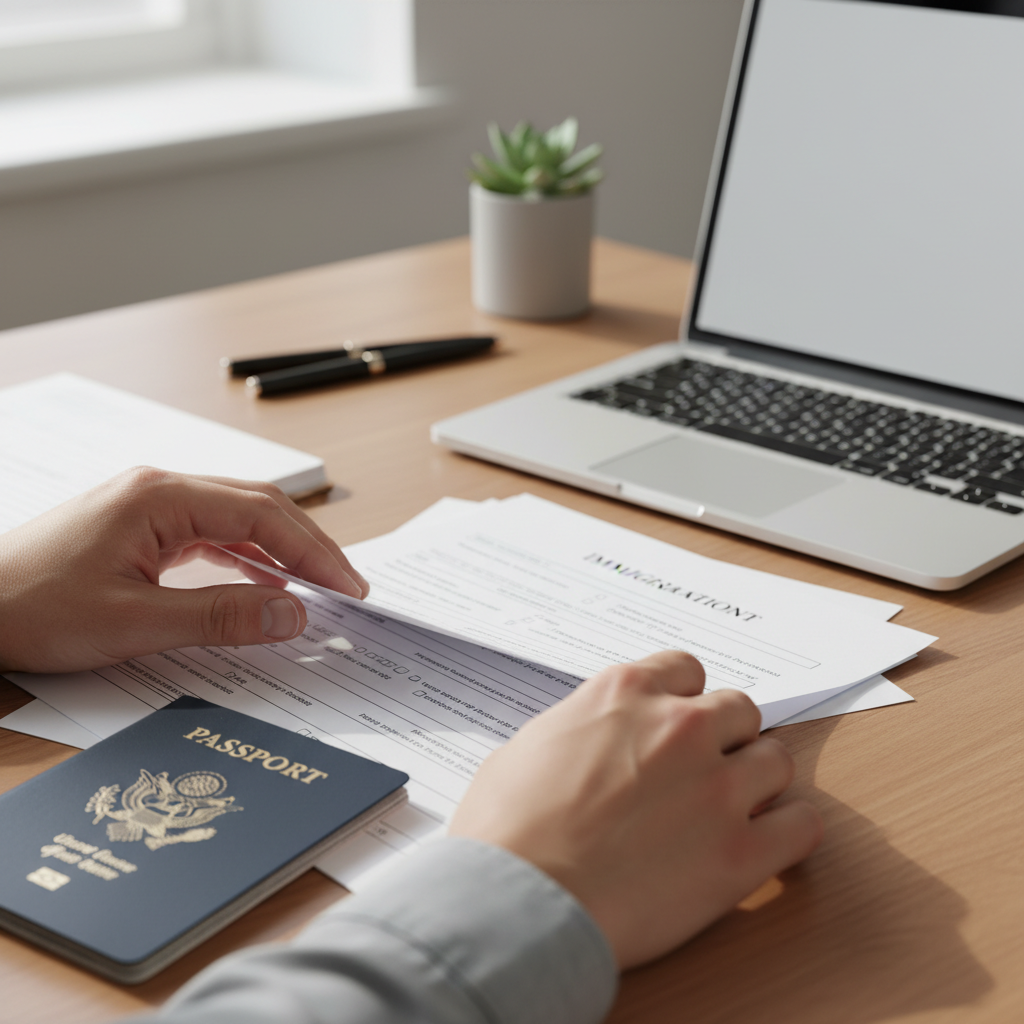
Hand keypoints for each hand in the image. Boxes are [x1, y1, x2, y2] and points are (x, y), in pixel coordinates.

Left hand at [0, 467, 368, 672]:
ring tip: (318, 584)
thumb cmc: (32, 608)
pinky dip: (247, 556)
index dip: (313, 551)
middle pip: (257, 506)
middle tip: (347, 587)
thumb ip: (222, 616)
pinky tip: (265, 580)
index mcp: (161, 498)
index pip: (261, 515)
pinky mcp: (140, 526)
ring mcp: (149, 505)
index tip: (348, 586)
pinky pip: (210, 533)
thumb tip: (295, 614)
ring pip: (237, 517)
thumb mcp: (134, 622)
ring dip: (281, 549)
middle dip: (308, 545)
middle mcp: (159, 489)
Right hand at [450, 650, 822, 968]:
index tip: (680, 726)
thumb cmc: (506, 831)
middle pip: (739, 711)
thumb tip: (589, 745)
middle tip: (704, 773)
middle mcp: (678, 727)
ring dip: (757, 782)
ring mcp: (715, 787)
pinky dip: (788, 832)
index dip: (685, 701)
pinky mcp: (741, 852)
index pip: (686, 670)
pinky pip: (801, 825)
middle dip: (726, 739)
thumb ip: (578, 731)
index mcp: (624, 694)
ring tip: (732, 812)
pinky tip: (766, 845)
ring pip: (776, 761)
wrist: (518, 901)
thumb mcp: (527, 747)